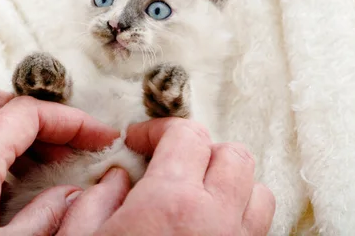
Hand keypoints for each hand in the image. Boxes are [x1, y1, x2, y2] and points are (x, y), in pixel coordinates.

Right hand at [58, 118, 274, 235]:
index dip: (158, 129)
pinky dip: (240, 213)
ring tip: (195, 192)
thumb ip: (95, 200)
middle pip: (232, 154)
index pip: (186, 135)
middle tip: (168, 162)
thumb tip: (118, 177)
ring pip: (256, 189)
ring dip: (229, 181)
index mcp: (171, 203)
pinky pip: (259, 227)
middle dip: (199, 148)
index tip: (139, 141)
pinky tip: (208, 225)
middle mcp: (216, 220)